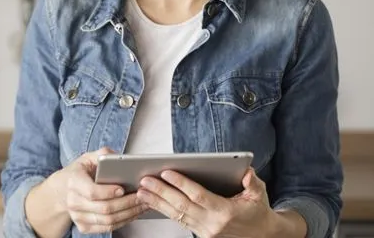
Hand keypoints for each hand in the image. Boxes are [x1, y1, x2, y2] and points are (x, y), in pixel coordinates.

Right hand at [65, 147, 148, 233]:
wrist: (64, 189)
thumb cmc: (81, 172)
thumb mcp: (88, 157)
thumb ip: (102, 154)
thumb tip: (117, 156)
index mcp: (74, 181)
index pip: (92, 192)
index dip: (108, 192)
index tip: (123, 188)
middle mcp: (73, 202)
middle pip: (104, 208)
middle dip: (126, 203)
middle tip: (141, 196)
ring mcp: (77, 217)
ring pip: (107, 220)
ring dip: (128, 214)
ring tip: (141, 204)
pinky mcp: (84, 227)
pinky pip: (107, 228)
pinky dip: (123, 221)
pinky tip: (133, 213)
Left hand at [136, 167, 273, 237]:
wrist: (262, 236)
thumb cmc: (257, 212)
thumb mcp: (260, 195)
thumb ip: (253, 183)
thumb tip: (246, 172)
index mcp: (225, 212)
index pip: (198, 196)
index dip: (181, 184)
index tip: (166, 172)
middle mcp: (212, 224)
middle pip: (182, 206)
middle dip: (161, 192)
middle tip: (145, 180)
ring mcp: (205, 232)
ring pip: (177, 215)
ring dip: (157, 203)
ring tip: (141, 191)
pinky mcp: (201, 235)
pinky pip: (180, 221)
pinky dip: (165, 211)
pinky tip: (153, 202)